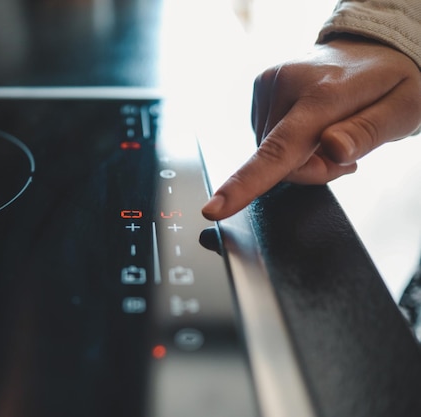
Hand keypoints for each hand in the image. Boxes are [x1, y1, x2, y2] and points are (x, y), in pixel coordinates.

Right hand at [202, 35, 420, 219]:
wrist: (371, 48)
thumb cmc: (391, 81)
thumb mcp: (404, 109)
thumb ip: (368, 133)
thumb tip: (334, 151)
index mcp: (324, 94)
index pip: (279, 149)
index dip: (245, 184)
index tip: (214, 208)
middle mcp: (286, 84)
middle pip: (277, 162)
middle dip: (308, 170)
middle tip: (342, 154)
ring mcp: (269, 83)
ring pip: (268, 152)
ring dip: (298, 156)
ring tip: (329, 135)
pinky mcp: (260, 87)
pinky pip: (267, 136)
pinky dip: (288, 141)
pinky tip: (311, 126)